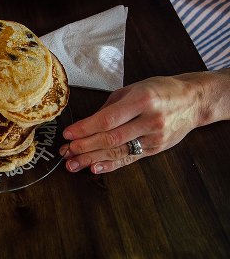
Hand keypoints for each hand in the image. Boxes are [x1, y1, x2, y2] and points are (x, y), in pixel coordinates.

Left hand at [59, 74, 207, 173]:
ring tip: (72, 164)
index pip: (107, 119)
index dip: (85, 129)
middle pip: (111, 138)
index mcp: (141, 100)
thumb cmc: (159, 90)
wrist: (194, 101)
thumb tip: (85, 125)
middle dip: (84, 147)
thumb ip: (109, 107)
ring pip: (118, 151)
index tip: (67, 134)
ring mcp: (155, 137)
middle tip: (65, 152)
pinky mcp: (157, 149)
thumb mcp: (133, 89)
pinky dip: (111, 165)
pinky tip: (95, 168)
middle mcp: (149, 120)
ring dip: (92, 159)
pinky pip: (130, 158)